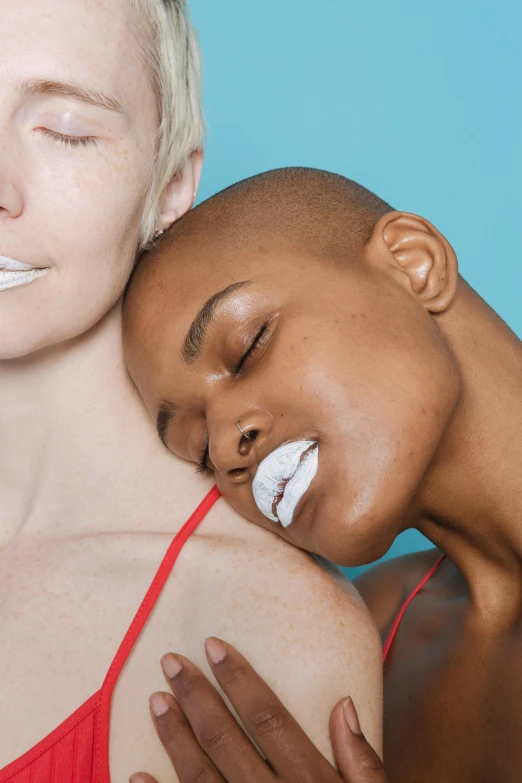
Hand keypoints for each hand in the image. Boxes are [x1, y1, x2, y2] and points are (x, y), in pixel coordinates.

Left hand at [129, 638, 387, 782]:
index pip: (268, 719)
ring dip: (174, 739)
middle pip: (226, 741)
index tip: (214, 645)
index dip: (239, 679)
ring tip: (155, 702)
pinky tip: (135, 776)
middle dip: (196, 696)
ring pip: (200, 779)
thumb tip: (342, 703)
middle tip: (170, 661)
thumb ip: (364, 764)